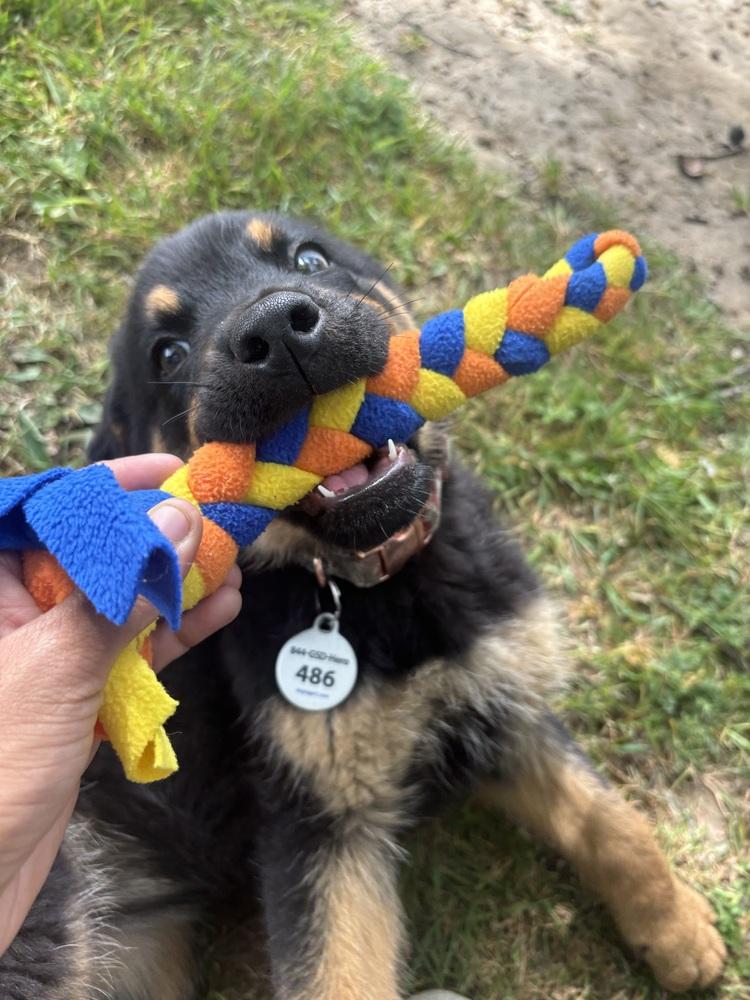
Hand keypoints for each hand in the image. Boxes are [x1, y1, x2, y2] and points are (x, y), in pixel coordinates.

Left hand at [0, 453, 242, 954]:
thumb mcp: (54, 667)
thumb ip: (116, 594)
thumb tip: (174, 521)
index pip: (45, 511)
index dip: (106, 484)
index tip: (168, 470)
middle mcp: (14, 612)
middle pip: (92, 551)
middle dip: (156, 533)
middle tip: (218, 517)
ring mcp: (46, 653)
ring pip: (118, 598)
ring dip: (175, 582)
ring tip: (231, 563)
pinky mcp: (74, 690)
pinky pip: (128, 645)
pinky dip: (173, 630)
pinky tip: (219, 610)